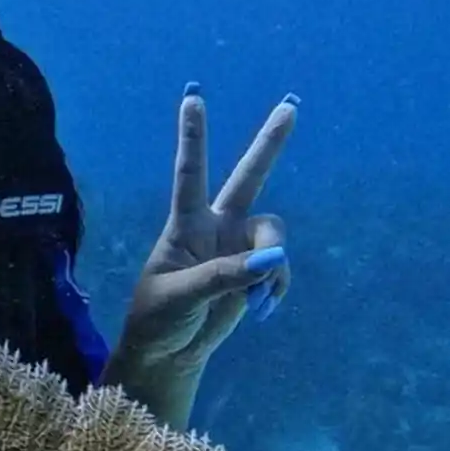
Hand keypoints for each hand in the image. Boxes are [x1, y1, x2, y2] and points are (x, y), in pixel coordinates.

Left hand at [105, 86, 295, 404]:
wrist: (168, 354)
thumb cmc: (158, 320)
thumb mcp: (181, 296)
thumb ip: (225, 276)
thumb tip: (272, 259)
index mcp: (185, 224)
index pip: (189, 172)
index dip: (192, 136)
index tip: (192, 97)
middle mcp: (215, 227)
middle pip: (247, 177)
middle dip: (270, 144)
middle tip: (291, 105)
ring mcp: (238, 248)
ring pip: (273, 233)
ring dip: (274, 261)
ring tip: (258, 297)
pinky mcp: (255, 272)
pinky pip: (279, 268)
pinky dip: (276, 286)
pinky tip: (261, 308)